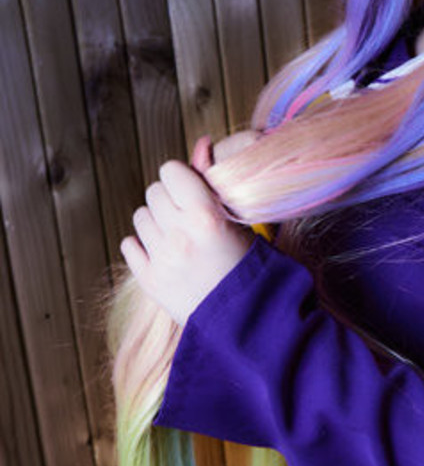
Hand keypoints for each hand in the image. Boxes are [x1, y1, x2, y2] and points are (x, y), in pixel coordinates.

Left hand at [120, 141, 252, 326]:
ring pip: (140, 217)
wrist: (249, 322)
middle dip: (169, 200)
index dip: (182, 178)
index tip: (193, 191)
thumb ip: (214, 184)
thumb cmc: (251, 267)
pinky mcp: (150, 281)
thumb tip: (201, 144)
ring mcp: (162, 260)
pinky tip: (164, 256)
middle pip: (154, 192)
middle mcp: (179, 236)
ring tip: (179, 239)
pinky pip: (129, 245)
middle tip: (188, 218)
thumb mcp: (242, 222)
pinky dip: (142, 247)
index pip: (170, 171)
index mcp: (206, 217)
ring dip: (156, 223)